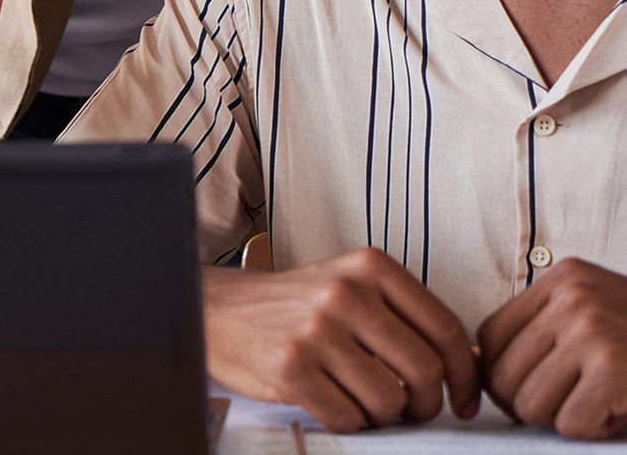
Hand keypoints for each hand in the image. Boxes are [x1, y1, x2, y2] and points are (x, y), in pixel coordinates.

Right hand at [204, 248, 480, 431]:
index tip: (464, 399)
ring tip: (362, 401)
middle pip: (424, 371)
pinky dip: (347, 421)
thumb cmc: (297, 304)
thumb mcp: (351, 284)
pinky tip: (330, 400)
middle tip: (412, 409)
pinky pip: (348, 418)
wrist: (222, 309)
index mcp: (369, 266)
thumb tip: (466, 368)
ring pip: (389, 401)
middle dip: (425, 404)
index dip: (465, 376)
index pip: (446, 329)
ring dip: (383, 416)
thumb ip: (402, 313)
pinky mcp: (290, 367)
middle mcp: (344, 292)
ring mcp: (315, 330)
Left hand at [479, 258, 626, 439]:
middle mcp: (571, 297)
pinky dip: (592, 430)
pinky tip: (617, 412)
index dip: (500, 375)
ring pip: (530, 403)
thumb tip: (483, 372)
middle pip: (501, 374)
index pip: (490, 336)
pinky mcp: (613, 367)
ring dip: (562, 418)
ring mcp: (591, 329)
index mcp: (562, 280)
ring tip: (596, 405)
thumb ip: (547, 331)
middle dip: (528, 404)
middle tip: (566, 407)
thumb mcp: (595, 312)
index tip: (520, 392)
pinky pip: (568, 422)